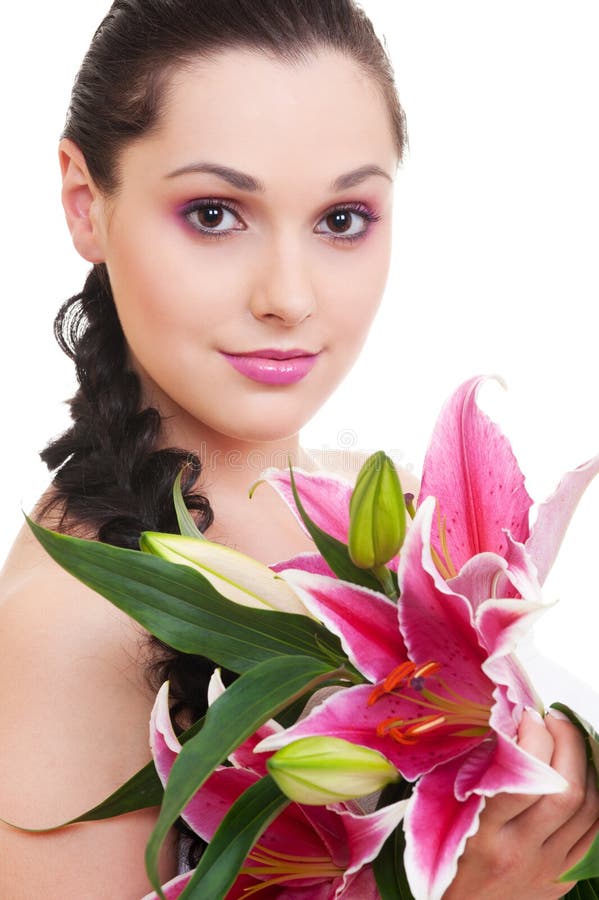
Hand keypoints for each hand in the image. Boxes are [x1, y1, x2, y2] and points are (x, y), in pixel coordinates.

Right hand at [442, 709, 598, 898]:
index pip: (523, 780)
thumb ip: (469, 776)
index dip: (533, 738)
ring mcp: (547, 867)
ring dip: (585, 764)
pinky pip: (594, 832)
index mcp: (484, 835)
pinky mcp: (562, 876)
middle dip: (568, 742)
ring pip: (588, 809)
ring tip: (569, 739)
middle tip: (554, 719)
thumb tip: (500, 726)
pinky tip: (582, 774)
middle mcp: (520, 852)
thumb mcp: (443, 817)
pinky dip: (594, 796)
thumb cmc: (445, 859)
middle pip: (565, 790)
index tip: (527, 715)